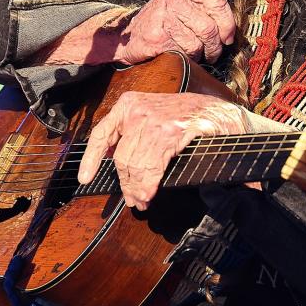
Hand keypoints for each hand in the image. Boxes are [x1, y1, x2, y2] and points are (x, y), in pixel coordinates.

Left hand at [77, 92, 248, 209]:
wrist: (220, 112)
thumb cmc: (186, 116)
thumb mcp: (153, 115)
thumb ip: (133, 133)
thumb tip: (113, 160)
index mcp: (129, 104)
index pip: (102, 133)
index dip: (91, 159)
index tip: (85, 178)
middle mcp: (138, 110)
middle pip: (121, 157)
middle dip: (125, 183)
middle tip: (132, 199)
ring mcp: (156, 120)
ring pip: (135, 165)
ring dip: (137, 189)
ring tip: (142, 200)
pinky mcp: (173, 132)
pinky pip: (153, 166)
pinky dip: (149, 185)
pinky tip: (150, 194)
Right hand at [118, 0, 234, 64]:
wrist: (125, 37)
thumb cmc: (161, 24)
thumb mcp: (181, 7)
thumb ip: (205, 12)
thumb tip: (230, 35)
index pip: (217, 3)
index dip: (228, 24)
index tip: (228, 39)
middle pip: (209, 28)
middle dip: (214, 47)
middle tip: (211, 54)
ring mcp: (162, 17)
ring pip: (197, 44)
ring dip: (198, 56)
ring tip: (189, 53)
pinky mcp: (156, 37)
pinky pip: (183, 54)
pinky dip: (184, 60)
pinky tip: (176, 55)